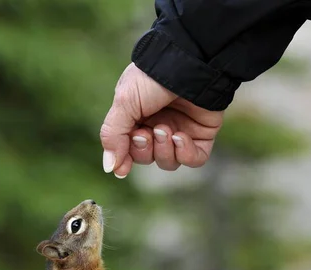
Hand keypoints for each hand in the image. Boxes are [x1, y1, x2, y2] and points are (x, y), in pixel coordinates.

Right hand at [100, 63, 223, 177]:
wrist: (189, 61)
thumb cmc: (152, 78)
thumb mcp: (124, 103)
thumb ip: (112, 136)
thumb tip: (108, 167)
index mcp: (137, 118)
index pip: (128, 150)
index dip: (125, 161)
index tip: (121, 168)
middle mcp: (158, 126)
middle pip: (147, 158)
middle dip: (144, 151)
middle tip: (147, 133)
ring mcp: (181, 131)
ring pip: (169, 162)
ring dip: (163, 151)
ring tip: (165, 129)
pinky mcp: (202, 135)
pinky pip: (194, 160)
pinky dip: (186, 154)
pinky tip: (181, 137)